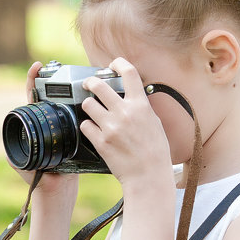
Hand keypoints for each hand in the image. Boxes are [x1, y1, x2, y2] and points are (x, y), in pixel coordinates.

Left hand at [10, 61, 78, 202]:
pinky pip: (77, 115)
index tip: (37, 67)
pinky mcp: (75, 135)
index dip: (33, 81)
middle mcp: (45, 125)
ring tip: (72, 75)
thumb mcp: (23, 162)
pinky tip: (87, 94)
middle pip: (48, 96)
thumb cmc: (37, 179)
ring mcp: (60, 128)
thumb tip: (8, 143)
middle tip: (57, 66)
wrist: (56, 193)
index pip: (31, 98)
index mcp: (31, 126)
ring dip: (68, 88)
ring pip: (63, 103)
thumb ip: (15, 153)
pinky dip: (81, 104)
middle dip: (51, 79)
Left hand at [78, 58, 170, 185]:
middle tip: (88, 84)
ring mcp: (111, 126)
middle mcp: (125, 112)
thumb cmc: (155, 151)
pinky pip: (85, 125)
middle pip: (98, 85)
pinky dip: (87, 126)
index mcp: (141, 105)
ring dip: (88, 106)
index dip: (118, 63)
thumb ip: (140, 107)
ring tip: (92, 110)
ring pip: (87, 104)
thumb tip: (130, 96)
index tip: (113, 64)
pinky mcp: (100, 141)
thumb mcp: (154, 122)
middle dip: (90, 82)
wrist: (148, 175)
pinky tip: (93, 130)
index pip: (129, 73)